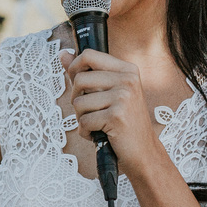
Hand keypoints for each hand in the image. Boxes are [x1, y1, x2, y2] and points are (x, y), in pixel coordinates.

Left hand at [60, 48, 157, 167]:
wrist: (144, 152)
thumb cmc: (123, 122)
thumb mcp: (108, 92)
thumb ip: (85, 72)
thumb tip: (63, 54)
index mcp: (127, 69)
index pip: (88, 55)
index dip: (74, 68)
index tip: (76, 82)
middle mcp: (127, 80)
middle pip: (79, 79)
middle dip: (76, 99)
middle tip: (90, 111)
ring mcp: (123, 97)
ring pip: (78, 102)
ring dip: (81, 118)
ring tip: (98, 124)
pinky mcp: (116, 116)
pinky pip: (83, 121)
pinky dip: (86, 132)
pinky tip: (100, 135)